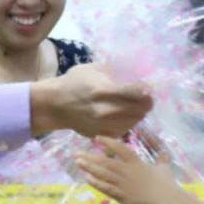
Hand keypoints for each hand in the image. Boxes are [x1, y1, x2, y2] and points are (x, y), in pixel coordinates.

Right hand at [31, 64, 152, 137]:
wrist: (55, 105)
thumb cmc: (74, 83)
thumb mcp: (93, 68)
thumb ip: (115, 70)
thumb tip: (137, 71)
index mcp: (102, 90)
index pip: (136, 92)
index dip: (147, 89)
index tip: (148, 86)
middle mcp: (105, 110)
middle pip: (140, 108)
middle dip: (147, 101)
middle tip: (147, 96)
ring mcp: (103, 125)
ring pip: (135, 120)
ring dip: (140, 112)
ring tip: (137, 105)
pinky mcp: (101, 134)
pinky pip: (124, 130)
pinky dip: (129, 122)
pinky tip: (126, 115)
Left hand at [75, 136, 180, 203]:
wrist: (166, 200)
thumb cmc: (167, 184)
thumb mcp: (165, 168)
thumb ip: (162, 160)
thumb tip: (165, 153)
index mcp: (136, 163)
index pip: (120, 149)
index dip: (108, 142)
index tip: (97, 137)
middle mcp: (127, 171)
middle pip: (105, 162)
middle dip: (90, 157)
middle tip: (77, 153)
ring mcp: (123, 184)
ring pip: (103, 175)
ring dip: (89, 168)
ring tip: (78, 162)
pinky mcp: (121, 196)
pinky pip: (106, 188)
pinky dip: (95, 183)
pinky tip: (86, 178)